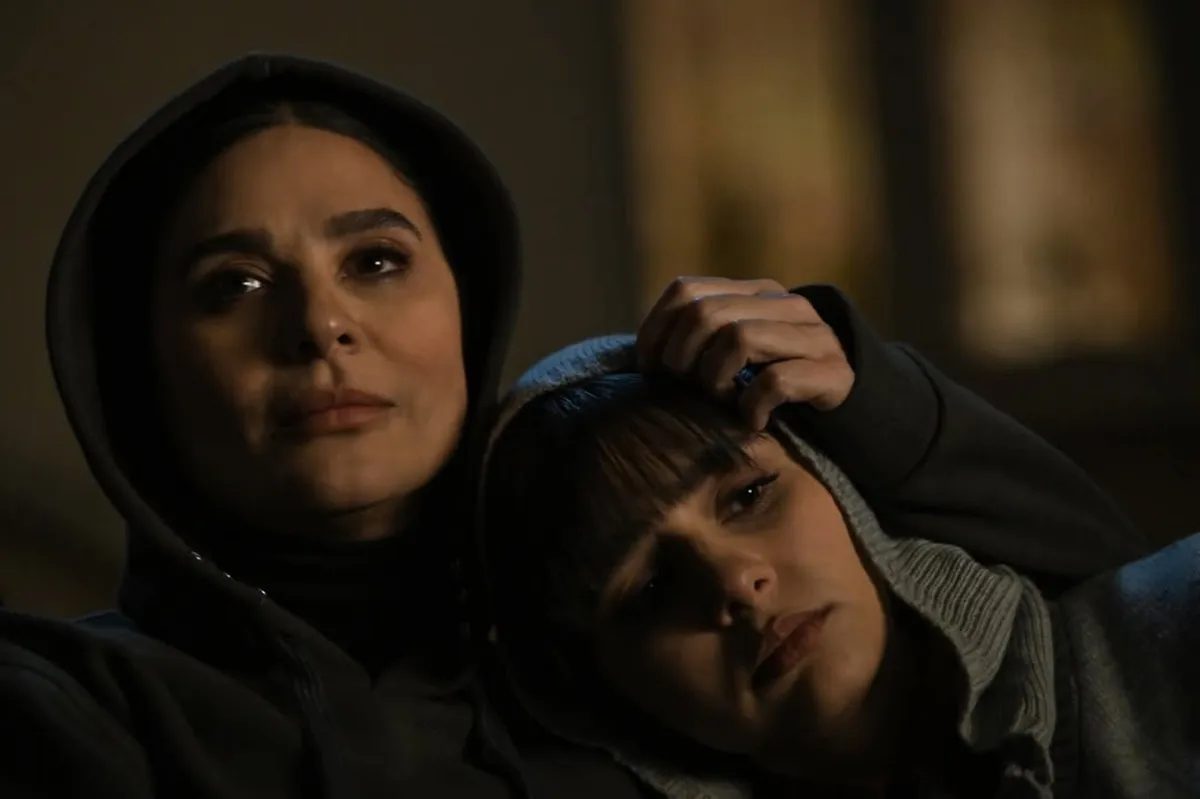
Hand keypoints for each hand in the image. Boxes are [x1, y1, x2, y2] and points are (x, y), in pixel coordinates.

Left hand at [636, 277, 854, 429]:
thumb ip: (695, 340)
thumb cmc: (768, 381)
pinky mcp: (832, 372)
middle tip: (686, 388)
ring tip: (721, 400)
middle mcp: (784, 304)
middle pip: (706, 313)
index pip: (685, 290)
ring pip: (740, 338)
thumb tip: (641, 356)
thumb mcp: (729, 353)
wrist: (840, 406)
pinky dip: (752, 407)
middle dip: (682, 357)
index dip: (656, 331)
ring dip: (716, 379)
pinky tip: (752, 421)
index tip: (649, 369)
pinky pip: (775, 382)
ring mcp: (813, 335)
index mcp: (753, 291)